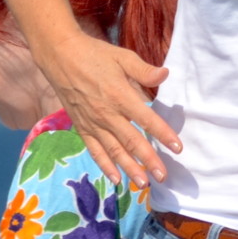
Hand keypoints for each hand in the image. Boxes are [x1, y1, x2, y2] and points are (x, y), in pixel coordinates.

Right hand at [42, 31, 177, 188]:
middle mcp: (106, 114)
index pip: (146, 119)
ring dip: (129, 168)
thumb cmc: (94, 54)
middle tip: (163, 176)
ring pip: (114, 150)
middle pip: (131, 141)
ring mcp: (92, 123)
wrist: (59, 56)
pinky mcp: (81, 126)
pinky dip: (104, 165)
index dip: (163, 133)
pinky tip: (115, 178)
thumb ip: (143, 70)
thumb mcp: (122, 57)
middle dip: (148, 160)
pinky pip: (94, 149)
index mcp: (120, 95)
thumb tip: (166, 74)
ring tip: (143, 183)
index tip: (177, 147)